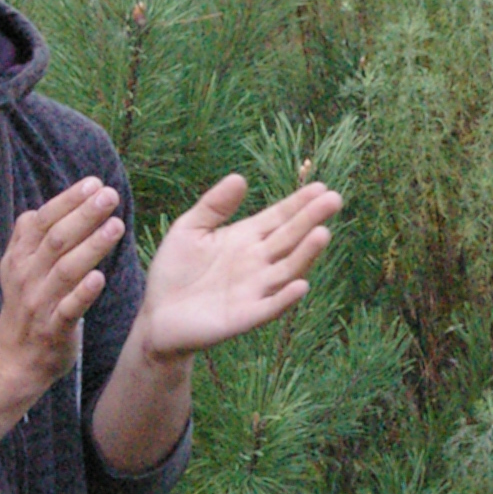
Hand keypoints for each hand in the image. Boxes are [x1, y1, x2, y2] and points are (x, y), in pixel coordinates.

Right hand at [0, 179, 124, 399]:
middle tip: (110, 195)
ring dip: (91, 246)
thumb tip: (46, 205)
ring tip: (116, 226)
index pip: (42, 220)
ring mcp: (39, 303)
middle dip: (84, 215)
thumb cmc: (27, 304)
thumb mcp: (18, 267)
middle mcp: (27, 275)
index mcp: (20, 256)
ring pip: (65, 270)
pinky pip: (68, 310)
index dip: (68, 200)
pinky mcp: (53, 329)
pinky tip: (100, 277)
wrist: (13, 358)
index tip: (94, 183)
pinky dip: (83, 293)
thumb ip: (29, 237)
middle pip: (56, 239)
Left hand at [137, 174, 342, 359]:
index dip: (299, 203)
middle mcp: (258, 262)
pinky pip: (270, 307)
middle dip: (311, 219)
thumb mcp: (190, 229)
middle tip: (334, 199)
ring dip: (306, 254)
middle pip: (290, 238)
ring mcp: (255, 289)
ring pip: (287, 269)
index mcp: (246, 238)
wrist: (158, 314)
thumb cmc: (175, 270)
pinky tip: (300, 285)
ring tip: (322, 233)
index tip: (321, 187)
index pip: (279, 217)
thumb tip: (240, 177)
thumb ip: (214, 206)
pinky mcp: (245, 316)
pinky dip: (285, 298)